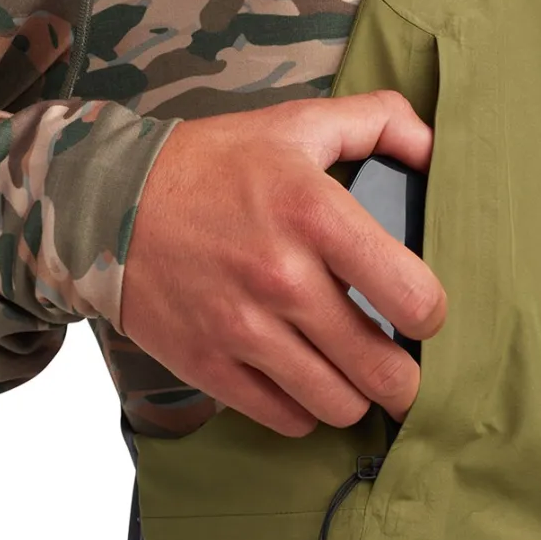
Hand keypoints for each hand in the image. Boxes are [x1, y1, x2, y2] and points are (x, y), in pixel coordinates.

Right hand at [119, 90, 445, 437]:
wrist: (107, 203)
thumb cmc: (211, 164)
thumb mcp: (297, 123)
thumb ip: (378, 121)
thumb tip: (434, 148)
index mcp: (314, 213)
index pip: (413, 297)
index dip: (432, 313)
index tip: (420, 309)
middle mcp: (283, 278)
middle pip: (384, 371)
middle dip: (405, 376)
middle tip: (400, 362)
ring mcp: (243, 330)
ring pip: (339, 405)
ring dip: (356, 395)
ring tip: (351, 372)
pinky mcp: (209, 366)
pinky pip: (285, 419)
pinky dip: (304, 408)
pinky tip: (303, 378)